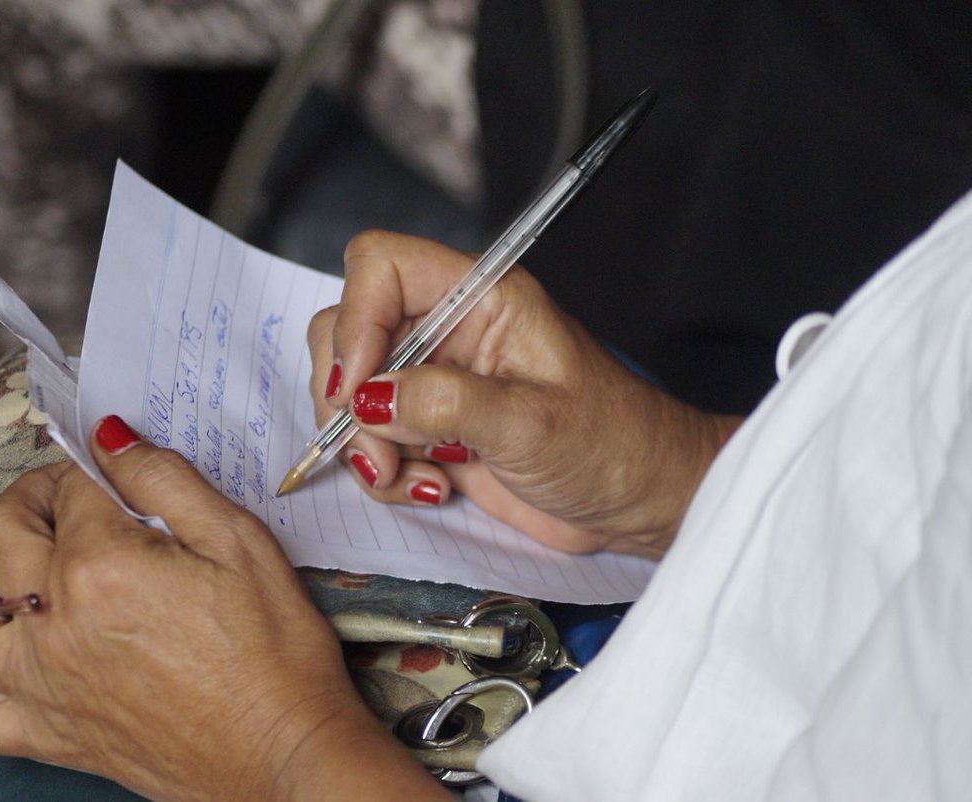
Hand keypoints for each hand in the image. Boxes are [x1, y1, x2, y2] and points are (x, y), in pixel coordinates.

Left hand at [0, 417, 445, 800]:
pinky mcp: (47, 735)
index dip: (93, 469)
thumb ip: (165, 479)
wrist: (284, 754)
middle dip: (32, 499)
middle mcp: (52, 620)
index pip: (70, 488)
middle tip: (71, 504)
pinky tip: (19, 661)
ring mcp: (41, 682)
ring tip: (29, 577)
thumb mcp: (239, 541)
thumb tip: (109, 436)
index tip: (116, 476)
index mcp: (101, 563)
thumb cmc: (275, 650)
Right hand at [308, 230, 740, 558]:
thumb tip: (365, 398)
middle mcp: (448, 329)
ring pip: (350, 390)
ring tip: (408, 477)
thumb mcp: (531, 423)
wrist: (637, 501)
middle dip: (345, 395)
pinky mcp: (431, 427)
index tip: (358, 388)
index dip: (356, 320)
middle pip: (348, 329)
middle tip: (373, 448)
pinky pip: (371, 438)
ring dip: (362, 442)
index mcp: (481, 298)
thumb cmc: (612, 444)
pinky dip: (384, 471)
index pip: (381, 266)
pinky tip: (431, 488)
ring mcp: (435, 379)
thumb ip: (445, 402)